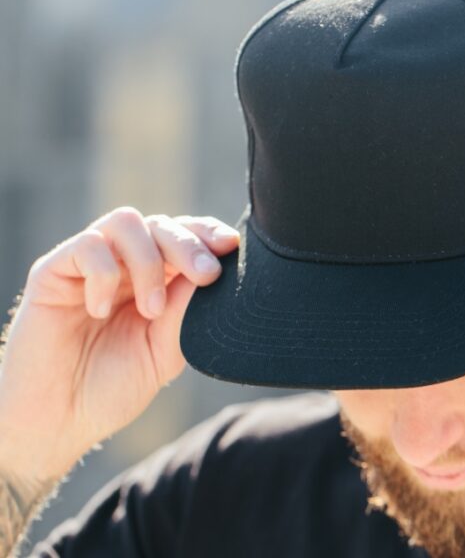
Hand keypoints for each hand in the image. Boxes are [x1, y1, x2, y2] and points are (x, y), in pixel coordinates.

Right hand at [0, 207, 238, 478]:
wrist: (57, 423)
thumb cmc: (111, 389)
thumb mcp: (164, 353)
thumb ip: (186, 313)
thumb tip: (213, 271)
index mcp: (154, 280)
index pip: (184, 236)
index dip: (208, 233)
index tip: (231, 247)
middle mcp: (123, 265)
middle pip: (161, 224)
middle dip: (190, 245)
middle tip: (207, 276)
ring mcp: (87, 266)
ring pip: (126, 222)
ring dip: (149, 261)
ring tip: (151, 310)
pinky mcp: (52, 273)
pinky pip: (86, 246)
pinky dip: (105, 275)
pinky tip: (101, 311)